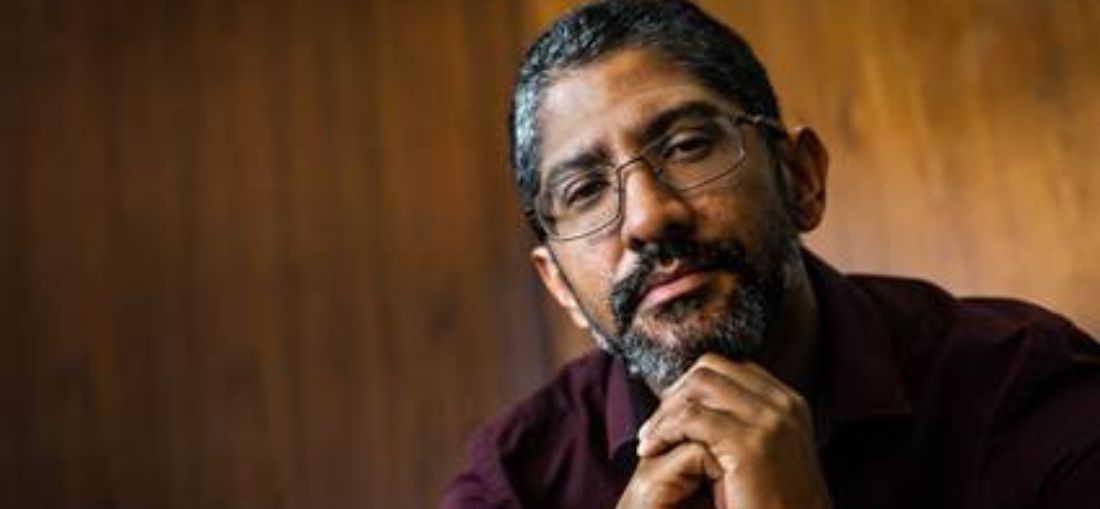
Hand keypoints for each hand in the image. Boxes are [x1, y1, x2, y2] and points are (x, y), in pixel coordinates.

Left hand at [635, 354, 830, 508]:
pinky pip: (690, 418)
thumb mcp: (770, 456)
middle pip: (710, 368)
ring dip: (665, 411)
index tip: (670, 413)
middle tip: (654, 426)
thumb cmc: (775, 506)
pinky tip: (652, 450)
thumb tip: (704, 409)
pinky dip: (664, 430)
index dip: (692, 387)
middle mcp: (782, 405)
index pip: (728, 369)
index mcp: (788, 404)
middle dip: (675, 393)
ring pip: (697, 386)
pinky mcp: (748, 445)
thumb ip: (747, 425)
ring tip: (649, 440)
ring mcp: (769, 421)